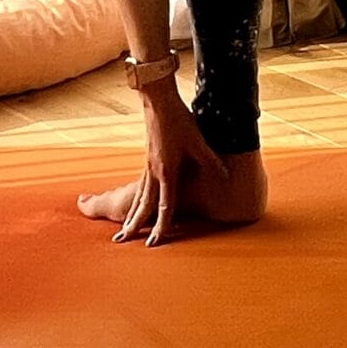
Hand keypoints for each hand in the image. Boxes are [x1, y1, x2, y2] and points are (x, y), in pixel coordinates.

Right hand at [80, 95, 230, 245]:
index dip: (162, 226)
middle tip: (120, 242)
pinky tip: (137, 204)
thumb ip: (210, 161)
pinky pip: (140, 186)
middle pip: (143, 206)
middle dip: (133, 226)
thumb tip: (226, 177)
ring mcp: (148, 167)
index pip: (165, 206)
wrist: (158, 103)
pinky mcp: (147, 160)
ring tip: (123, 230)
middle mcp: (153, 174)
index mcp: (166, 173)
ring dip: (131, 215)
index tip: (154, 244)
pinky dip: (136, 200)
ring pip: (138, 197)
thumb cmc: (179, 122)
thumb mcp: (197, 142)